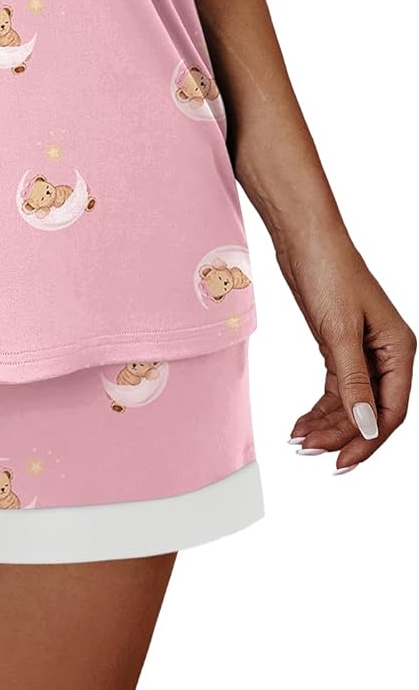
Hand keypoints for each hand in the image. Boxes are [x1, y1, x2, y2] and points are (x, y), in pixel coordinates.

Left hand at [279, 230, 413, 469]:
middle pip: (370, 410)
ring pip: (351, 401)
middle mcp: (386, 353)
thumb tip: (367, 426)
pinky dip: (320, 406)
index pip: (391, 410)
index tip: (341, 461)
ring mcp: (362, 350)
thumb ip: (354, 381)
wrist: (303, 237)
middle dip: (342, 434)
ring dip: (327, 423)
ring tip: (299, 440)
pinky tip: (302, 422)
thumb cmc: (328, 271)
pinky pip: (336, 387)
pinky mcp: (338, 345)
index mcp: (399, 349)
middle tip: (311, 452)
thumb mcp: (339, 330)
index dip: (368, 439)